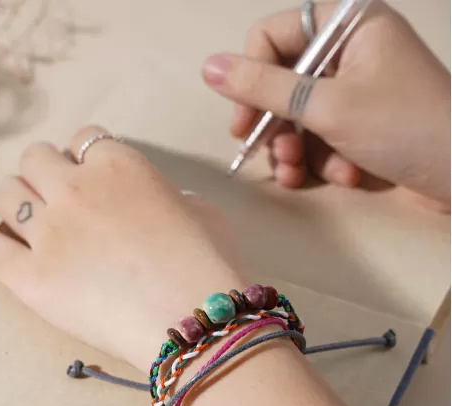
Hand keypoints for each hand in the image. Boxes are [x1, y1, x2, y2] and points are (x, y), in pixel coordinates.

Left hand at [0, 126, 242, 372]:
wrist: (189, 320)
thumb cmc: (207, 267)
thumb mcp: (200, 212)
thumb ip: (167, 196)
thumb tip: (158, 204)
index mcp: (118, 165)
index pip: (83, 141)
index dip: (82, 157)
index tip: (84, 174)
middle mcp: (74, 189)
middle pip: (36, 159)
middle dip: (43, 172)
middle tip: (52, 196)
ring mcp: (46, 233)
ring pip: (7, 194)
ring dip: (14, 198)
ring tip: (20, 215)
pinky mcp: (27, 276)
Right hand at [202, 1, 449, 204]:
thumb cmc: (404, 127)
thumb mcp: (325, 106)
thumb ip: (263, 87)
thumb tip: (208, 68)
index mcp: (349, 22)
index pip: (273, 35)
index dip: (252, 76)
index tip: (244, 120)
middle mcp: (352, 47)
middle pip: (282, 78)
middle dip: (275, 123)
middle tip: (270, 153)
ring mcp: (360, 85)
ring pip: (298, 112)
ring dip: (294, 148)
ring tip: (300, 173)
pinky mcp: (365, 120)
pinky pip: (322, 132)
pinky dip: (323, 157)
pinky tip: (341, 175)